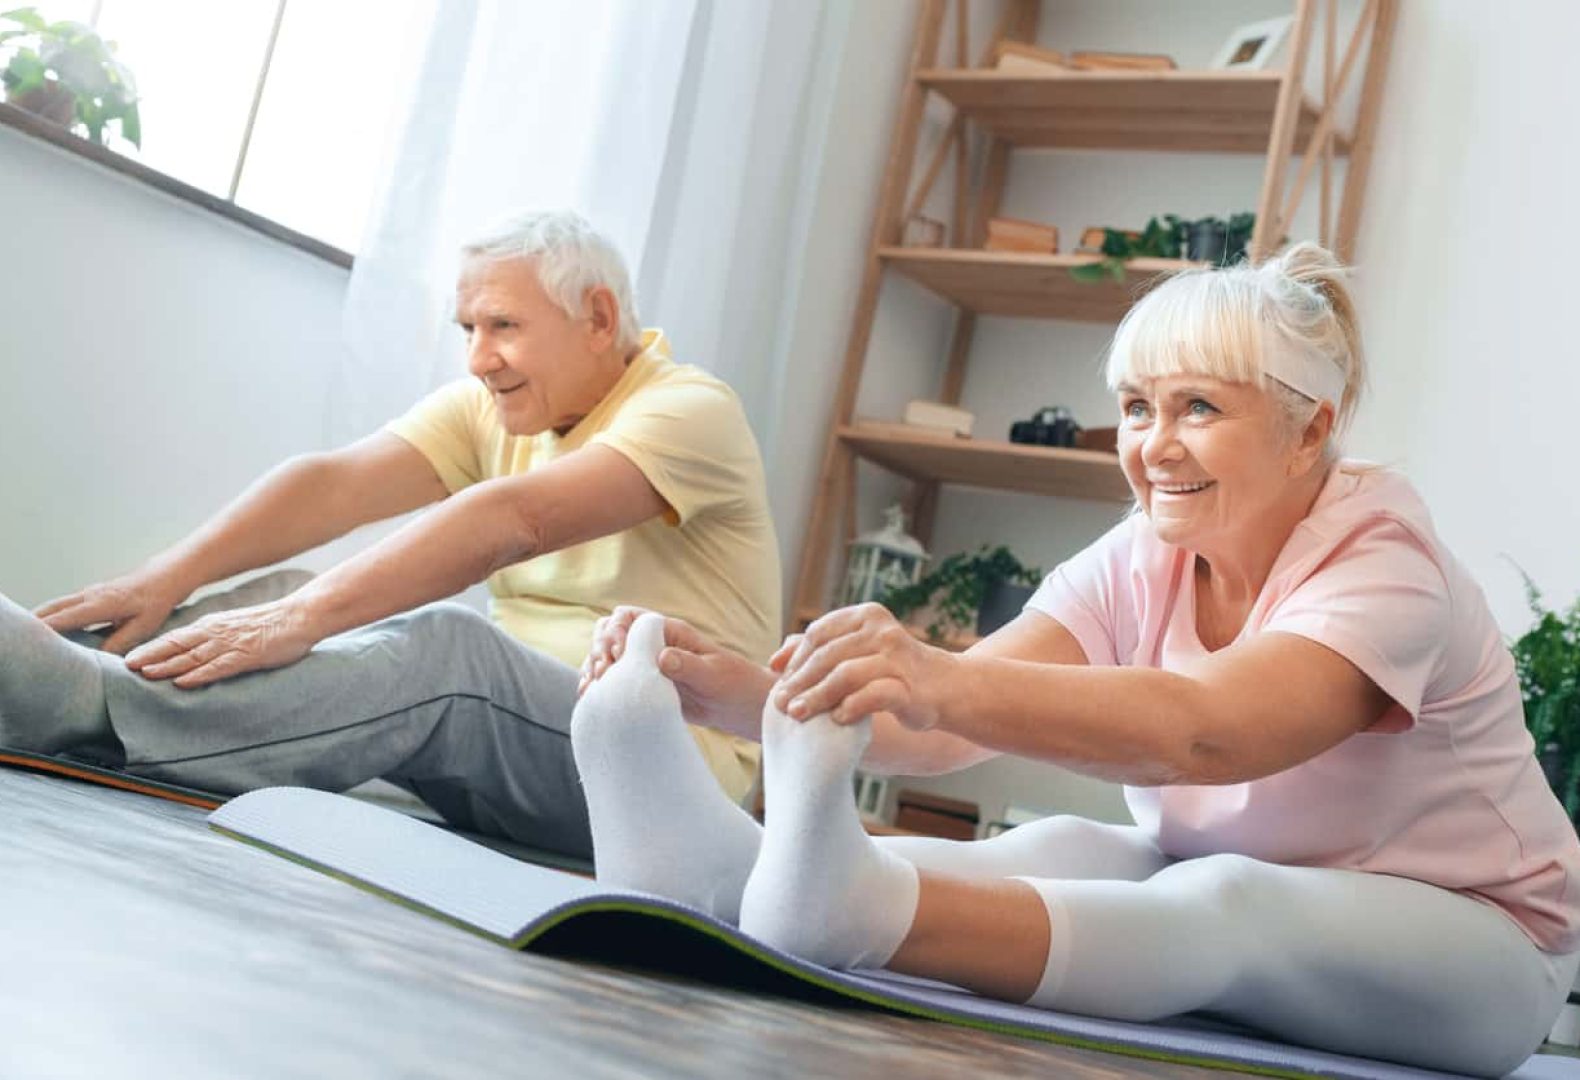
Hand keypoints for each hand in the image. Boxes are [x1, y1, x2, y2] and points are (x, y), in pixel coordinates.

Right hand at [34, 564, 193, 654]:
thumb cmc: (156, 602)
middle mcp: (88, 596)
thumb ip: (120, 642)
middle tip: (20, 640)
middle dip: (33, 623)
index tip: (29, 642)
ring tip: (28, 636)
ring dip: (39, 618)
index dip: (44, 630)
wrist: (164, 577)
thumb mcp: (143, 626)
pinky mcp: (90, 594)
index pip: (63, 618)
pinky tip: (47, 627)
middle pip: (51, 609)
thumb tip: (98, 659)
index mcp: (100, 604)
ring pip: (55, 605)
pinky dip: (51, 614)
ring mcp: (88, 593)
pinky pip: (63, 604)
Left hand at [124, 598, 319, 688]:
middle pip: (177, 645)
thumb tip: (197, 651)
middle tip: (128, 667)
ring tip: (147, 674)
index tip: (131, 658)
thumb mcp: (237, 626)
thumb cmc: (272, 623)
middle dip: (151, 656)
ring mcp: (231, 644)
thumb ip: (217, 637)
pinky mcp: (247, 655)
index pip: (176, 637)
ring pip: (193, 656)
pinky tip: (184, 682)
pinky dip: (200, 674)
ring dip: (168, 665)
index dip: (152, 648)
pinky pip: (220, 666)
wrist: (300, 615)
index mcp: (213, 625)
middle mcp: (217, 632)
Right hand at [580, 605, 774, 739]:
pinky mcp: (644, 688)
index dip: (616, 631)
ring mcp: (646, 667)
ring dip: (595, 669)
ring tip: (593, 687)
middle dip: (599, 650)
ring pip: (607, 659)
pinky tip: (591, 697)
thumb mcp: (713, 674)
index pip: (628, 617)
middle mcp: (653, 646)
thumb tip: (661, 657)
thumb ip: (687, 665)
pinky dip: (600, 688)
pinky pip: (615, 683)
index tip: (620, 655)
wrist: (741, 709)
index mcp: (668, 632)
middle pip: (609, 635)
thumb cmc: (734, 684)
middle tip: (604, 674)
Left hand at [771, 602, 953, 729]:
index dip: (795, 659)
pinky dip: (850, 707)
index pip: (818, 634)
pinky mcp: (909, 685)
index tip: (778, 682)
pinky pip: (873, 695)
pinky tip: (836, 719)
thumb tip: (775, 661)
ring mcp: (897, 656)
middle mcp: (882, 629)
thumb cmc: (893, 670)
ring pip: (845, 674)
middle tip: (780, 703)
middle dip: (799, 681)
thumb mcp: (857, 651)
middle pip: (827, 654)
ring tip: (798, 713)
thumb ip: (819, 650)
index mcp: (866, 615)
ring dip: (816, 696)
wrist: (945, 686)